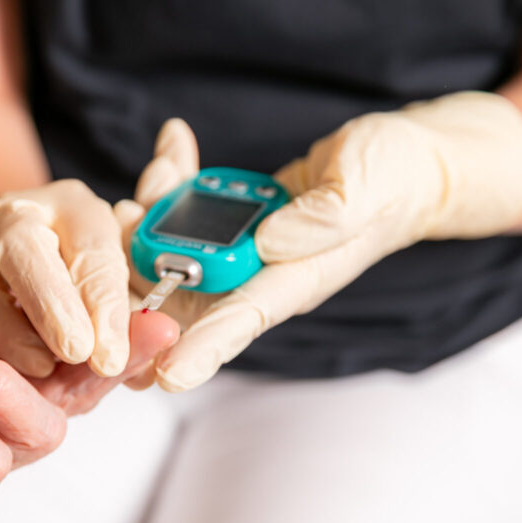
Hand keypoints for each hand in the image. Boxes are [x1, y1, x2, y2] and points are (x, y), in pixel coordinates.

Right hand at [0, 180, 130, 378]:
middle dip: (50, 302)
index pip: (95, 247)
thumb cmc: (82, 294)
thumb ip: (141, 319)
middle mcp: (20, 215)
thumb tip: (165, 334)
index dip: (105, 302)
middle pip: (25, 246)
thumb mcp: (123, 302)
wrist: (31, 267)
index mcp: (77, 211)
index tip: (111, 354)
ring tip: (31, 363)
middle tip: (74, 351)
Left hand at [120, 96, 521, 390]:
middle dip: (141, 269)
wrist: (403, 163)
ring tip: (158, 170)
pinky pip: (190, 211)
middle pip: (184, 294)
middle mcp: (260, 274)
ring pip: (175, 248)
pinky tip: (173, 143)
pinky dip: (173, 180)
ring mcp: (244, 250)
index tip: (161, 379)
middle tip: (119, 223)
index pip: (239, 323)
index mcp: (293, 280)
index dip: (199, 352)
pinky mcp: (237, 222)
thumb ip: (325, 217)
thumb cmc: (395, 177)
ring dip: (152, 213)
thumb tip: (267, 242)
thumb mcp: (368, 188)